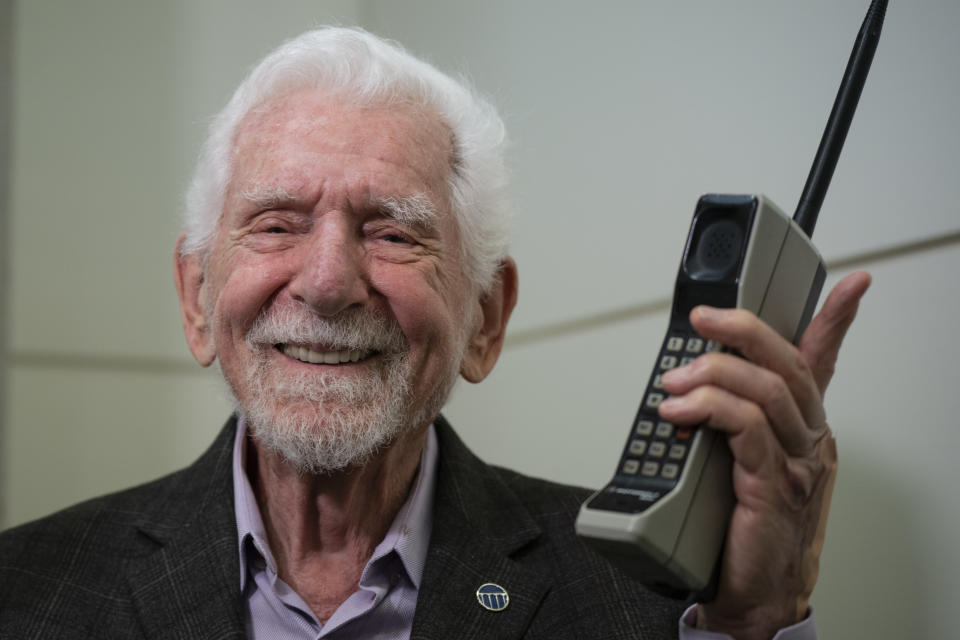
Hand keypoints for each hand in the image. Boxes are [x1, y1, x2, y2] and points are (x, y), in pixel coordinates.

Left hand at [658, 271, 870, 639]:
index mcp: (804, 428)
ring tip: (675, 380)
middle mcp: (809, 440)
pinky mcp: (774, 485)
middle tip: (704, 318)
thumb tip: (687, 384)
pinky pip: (748, 429)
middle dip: (745, 329)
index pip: (823, 363)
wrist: (755, 592)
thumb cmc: (747, 527)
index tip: (853, 284)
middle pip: (790, 365)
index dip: (838, 320)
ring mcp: (797, 463)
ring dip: (714, 373)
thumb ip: (730, 421)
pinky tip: (680, 412)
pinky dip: (710, 409)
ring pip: (768, 391)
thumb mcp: (742, 459)